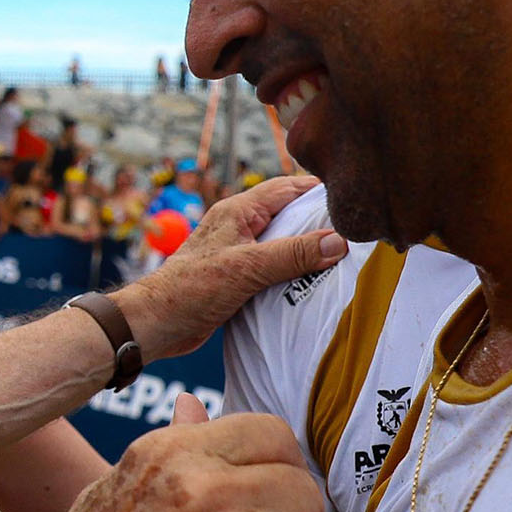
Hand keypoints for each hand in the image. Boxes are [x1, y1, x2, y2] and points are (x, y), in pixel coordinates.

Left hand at [115, 175, 342, 357]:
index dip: (319, 190)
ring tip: (343, 256)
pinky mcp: (235, 276)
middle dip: (318, 219)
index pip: (287, 188)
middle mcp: (237, 226)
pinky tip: (313, 283)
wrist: (155, 323)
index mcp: (238, 211)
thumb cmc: (192, 289)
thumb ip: (293, 253)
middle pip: (287, 214)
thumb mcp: (248, 268)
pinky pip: (271, 266)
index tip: (352, 198)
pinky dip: (291, 271)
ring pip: (280, 241)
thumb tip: (339, 240)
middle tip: (356, 229)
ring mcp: (236, 250)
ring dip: (306, 248)